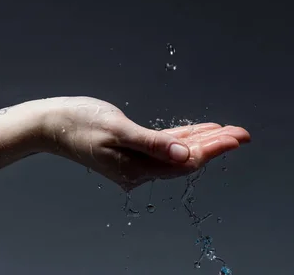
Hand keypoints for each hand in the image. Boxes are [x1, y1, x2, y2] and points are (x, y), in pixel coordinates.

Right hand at [40, 96, 249, 189]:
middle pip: (185, 159)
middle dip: (215, 146)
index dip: (213, 149)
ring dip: (202, 141)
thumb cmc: (78, 123)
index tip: (236, 137)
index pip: (184, 162)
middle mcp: (139, 169)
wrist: (51, 124)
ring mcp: (135, 161)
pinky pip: (163, 146)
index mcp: (136, 168)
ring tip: (228, 131)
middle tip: (242, 134)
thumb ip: (151, 143)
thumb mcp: (116, 130)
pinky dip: (182, 137)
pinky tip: (198, 130)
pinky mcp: (131, 149)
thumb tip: (184, 156)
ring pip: (177, 152)